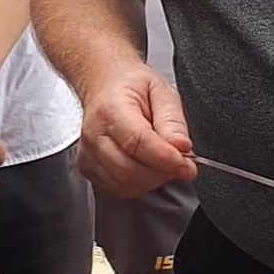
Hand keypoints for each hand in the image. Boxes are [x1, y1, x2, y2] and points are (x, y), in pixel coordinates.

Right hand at [77, 63, 196, 197]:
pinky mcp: (86, 167)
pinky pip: (115, 189)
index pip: (137, 143)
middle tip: (178, 160)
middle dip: (161, 172)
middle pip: (129, 170)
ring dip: (150, 180)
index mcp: (112, 108)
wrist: (104, 83)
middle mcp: (95, 133)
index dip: (165, 159)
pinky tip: (144, 166)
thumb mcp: (161, 90)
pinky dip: (136, 184)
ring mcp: (88, 152)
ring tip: (161, 160)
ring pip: (123, 185)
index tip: (187, 166)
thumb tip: (182, 147)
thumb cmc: (130, 85)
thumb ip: (173, 120)